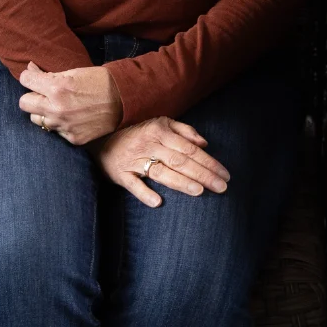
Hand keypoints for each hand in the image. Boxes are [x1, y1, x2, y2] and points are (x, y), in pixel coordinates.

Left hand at [18, 62, 122, 145]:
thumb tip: (29, 69)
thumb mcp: (73, 72)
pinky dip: (60, 124)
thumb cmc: (99, 81)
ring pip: (36, 119)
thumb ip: (48, 74)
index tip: (34, 77)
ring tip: (58, 106)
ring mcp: (63, 126)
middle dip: (32, 96)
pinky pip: (55, 131)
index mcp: (56, 88)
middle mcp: (56, 108)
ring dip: (43, 112)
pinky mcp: (71, 138)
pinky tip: (71, 117)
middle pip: (24, 103)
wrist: (124, 100)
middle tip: (43, 94)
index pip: (25, 80)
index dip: (29, 77)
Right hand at [95, 117, 230, 207]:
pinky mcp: (121, 174)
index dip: (209, 161)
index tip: (225, 174)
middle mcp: (149, 145)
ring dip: (181, 182)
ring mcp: (134, 160)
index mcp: (160, 132)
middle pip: (180, 161)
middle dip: (203, 174)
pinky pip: (133, 185)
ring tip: (200, 191)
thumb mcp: (160, 124)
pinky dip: (144, 193)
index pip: (190, 149)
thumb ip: (184, 131)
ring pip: (161, 172)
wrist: (100, 138)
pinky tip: (158, 202)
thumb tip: (205, 144)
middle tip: (222, 187)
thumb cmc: (137, 133)